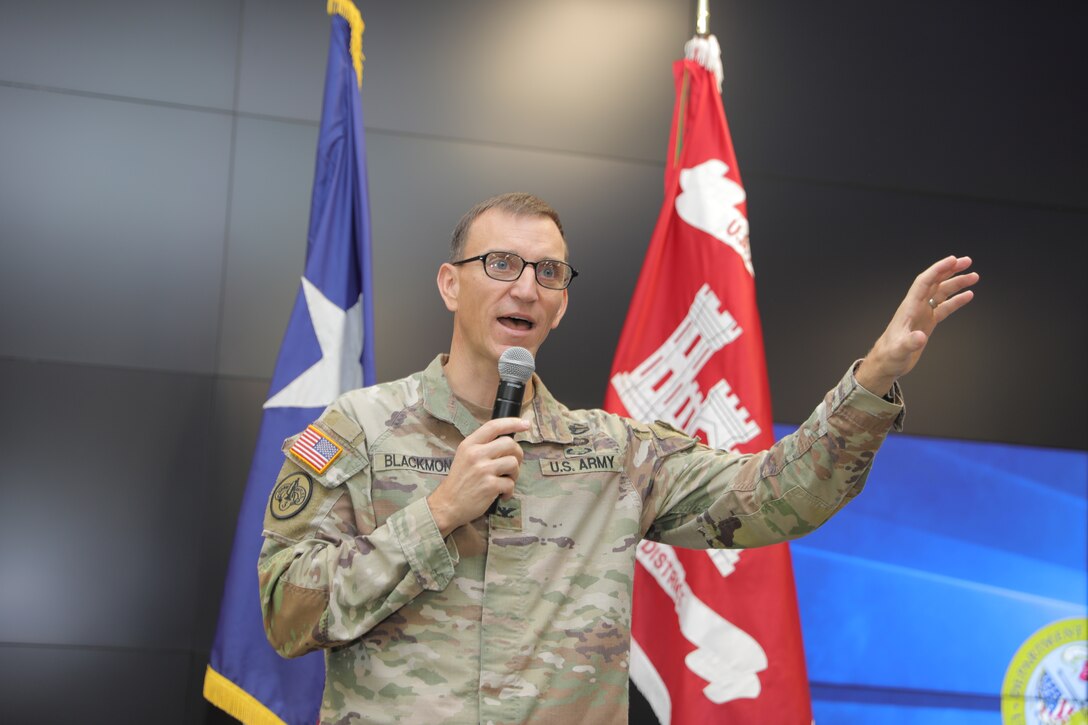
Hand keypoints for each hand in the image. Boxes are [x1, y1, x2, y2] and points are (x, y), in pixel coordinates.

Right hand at [427, 417, 528, 535]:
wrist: (448, 505)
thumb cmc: (460, 481)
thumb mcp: (464, 456)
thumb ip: (482, 447)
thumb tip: (508, 441)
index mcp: (469, 444)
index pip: (494, 426)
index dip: (512, 423)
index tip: (526, 424)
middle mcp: (476, 454)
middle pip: (509, 443)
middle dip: (518, 454)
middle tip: (513, 464)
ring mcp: (483, 470)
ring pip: (513, 463)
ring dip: (515, 474)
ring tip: (505, 481)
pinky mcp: (489, 486)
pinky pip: (510, 484)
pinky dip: (509, 491)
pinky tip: (502, 494)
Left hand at [856, 255, 977, 395]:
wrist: (886, 363)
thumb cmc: (889, 356)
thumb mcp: (899, 350)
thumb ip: (909, 343)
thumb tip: (920, 337)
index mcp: (909, 308)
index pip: (924, 282)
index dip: (938, 270)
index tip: (953, 260)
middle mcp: (916, 307)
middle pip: (934, 282)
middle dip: (950, 270)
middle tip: (967, 261)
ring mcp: (922, 314)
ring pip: (941, 293)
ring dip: (956, 284)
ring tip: (974, 276)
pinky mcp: (927, 322)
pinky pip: (944, 307)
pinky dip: (956, 301)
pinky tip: (968, 295)